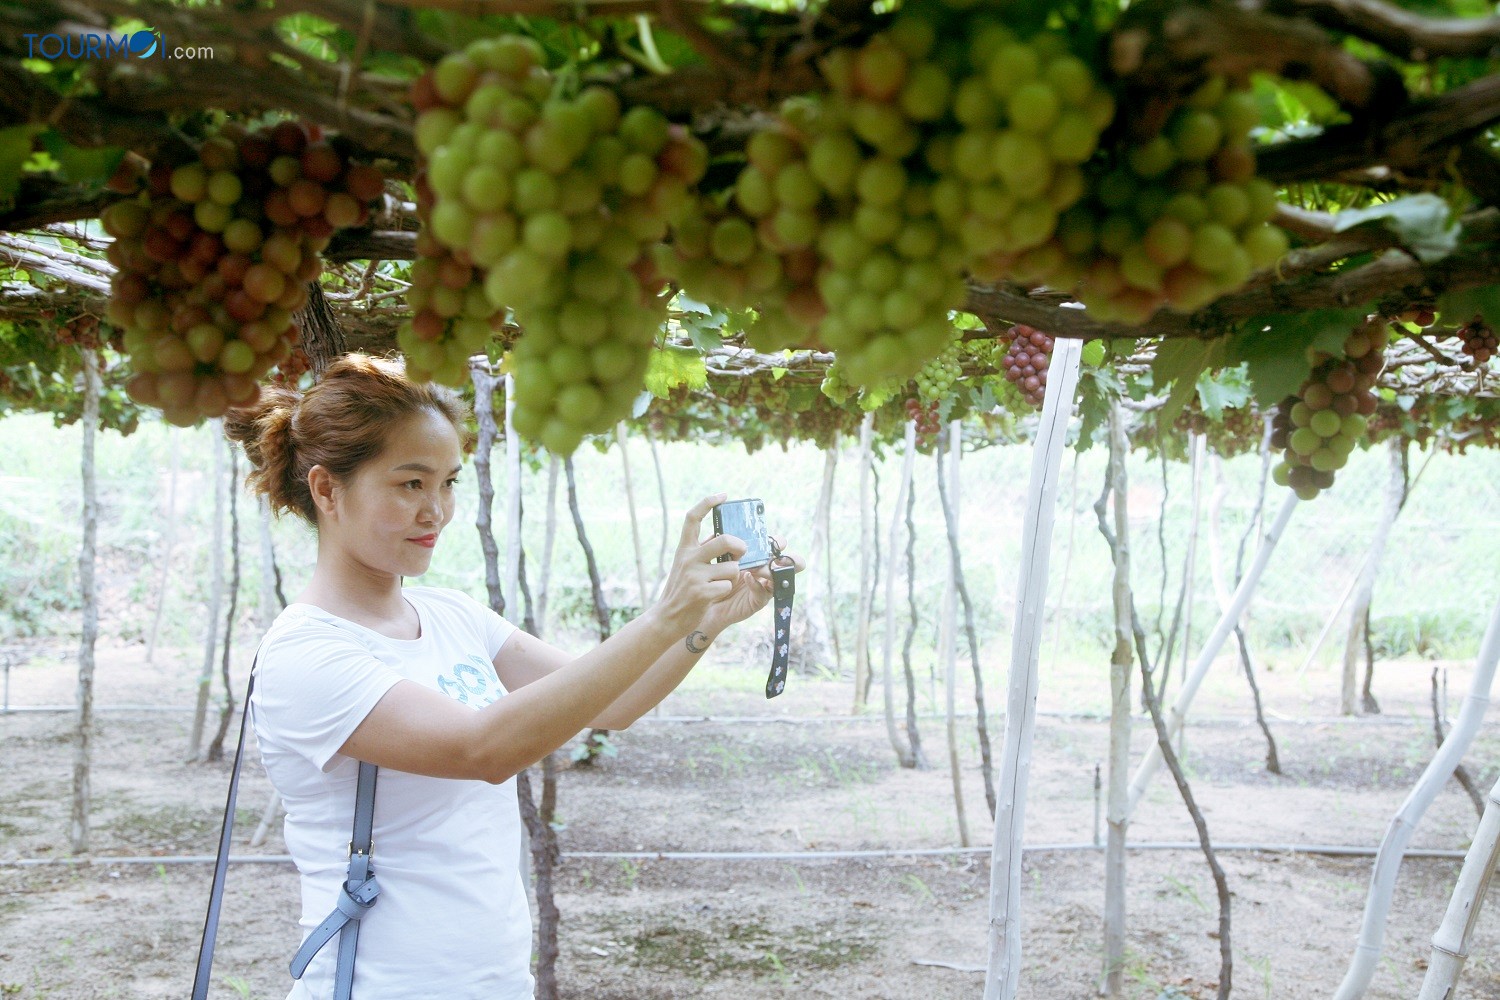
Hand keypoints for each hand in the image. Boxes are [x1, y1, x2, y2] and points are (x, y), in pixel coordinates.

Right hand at [652, 494, 745, 634]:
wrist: (667, 616)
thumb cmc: (682, 589)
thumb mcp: (686, 564)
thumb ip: (703, 549)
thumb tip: (724, 535)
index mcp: (685, 548)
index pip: (692, 518)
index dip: (707, 503)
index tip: (723, 496)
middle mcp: (688, 558)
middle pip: (724, 540)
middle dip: (739, 545)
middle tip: (741, 552)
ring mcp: (694, 575)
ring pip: (732, 567)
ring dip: (733, 576)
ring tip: (720, 582)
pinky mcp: (701, 593)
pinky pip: (727, 586)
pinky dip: (725, 590)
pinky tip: (713, 595)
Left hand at [702, 534, 804, 631]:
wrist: (705, 600)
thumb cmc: (715, 575)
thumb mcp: (719, 555)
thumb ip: (723, 543)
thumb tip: (723, 530)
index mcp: (760, 557)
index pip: (777, 546)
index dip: (779, 543)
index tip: (773, 542)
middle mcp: (766, 570)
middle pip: (790, 563)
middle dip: (790, 559)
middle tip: (779, 558)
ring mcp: (764, 586)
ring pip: (781, 580)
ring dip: (772, 572)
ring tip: (759, 569)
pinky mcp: (757, 601)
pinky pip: (762, 593)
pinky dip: (756, 584)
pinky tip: (747, 578)